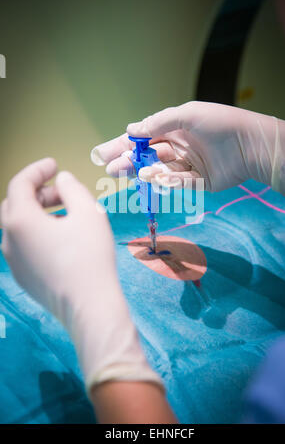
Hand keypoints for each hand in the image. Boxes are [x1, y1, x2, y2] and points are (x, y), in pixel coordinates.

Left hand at [1, 158, 161, 393]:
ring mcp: (13, 261)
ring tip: (66, 215)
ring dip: (38, 213)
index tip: (54, 164)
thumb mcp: (88, 211)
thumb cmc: (90, 256)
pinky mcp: (23, 277)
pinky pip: (24, 246)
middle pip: (15, 204)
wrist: (89, 306)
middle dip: (38, 192)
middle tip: (63, 191)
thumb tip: (62, 180)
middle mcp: (9, 240)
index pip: (20, 183)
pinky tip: (62, 239)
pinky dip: (38, 233)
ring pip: (19, 226)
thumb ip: (72, 187)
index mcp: (20, 220)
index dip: (38, 169)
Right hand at [91, 101, 284, 202]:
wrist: (252, 144)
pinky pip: (178, 183)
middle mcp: (178, 147)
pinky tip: (155, 179)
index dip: (122, 146)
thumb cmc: (220, 123)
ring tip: (130, 173)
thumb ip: (158, 122)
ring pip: (159, 171)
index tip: (102, 154)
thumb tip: (131, 129)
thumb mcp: (186, 115)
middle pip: (147, 157)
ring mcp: (187, 165)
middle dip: (128, 162)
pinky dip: (167, 182)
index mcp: (174, 129)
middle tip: (110, 169)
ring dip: (144, 172)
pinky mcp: (198, 182)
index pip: (142, 139)